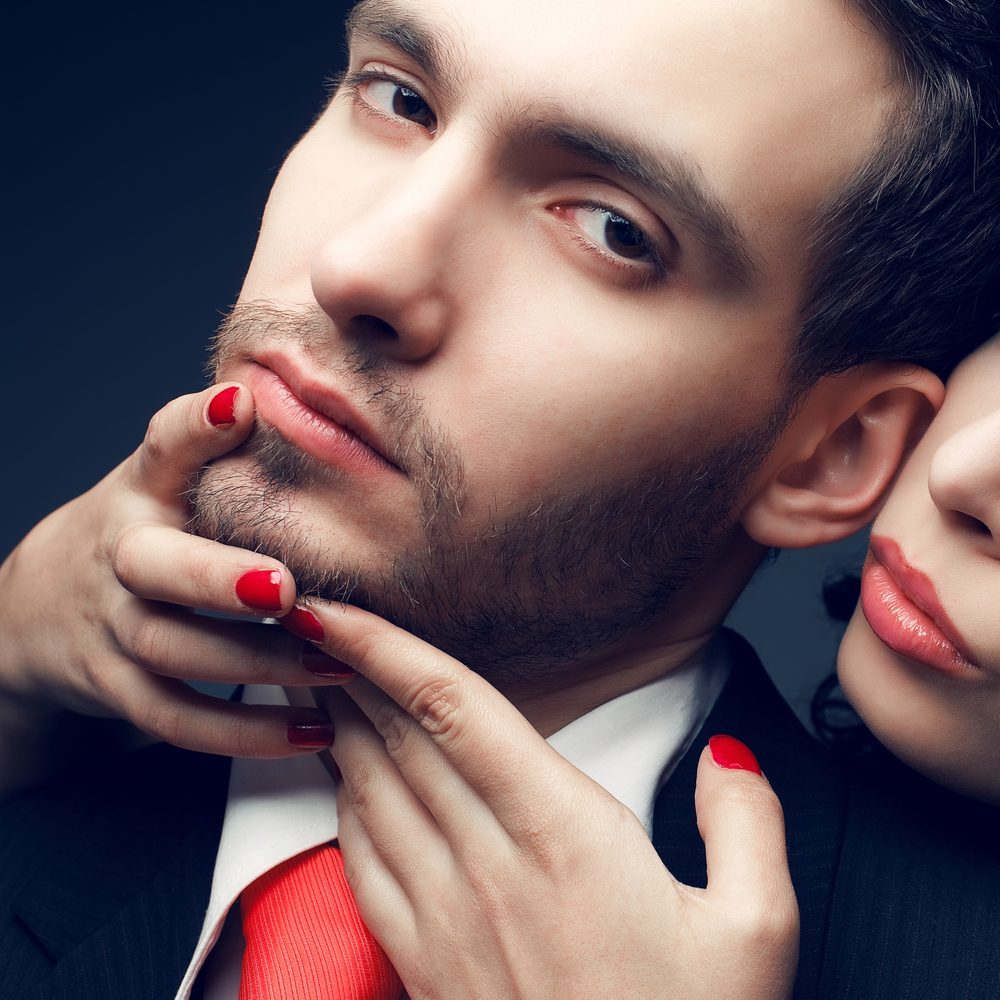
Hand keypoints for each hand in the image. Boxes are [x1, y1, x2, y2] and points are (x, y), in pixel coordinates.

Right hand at [0, 384, 343, 789]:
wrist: (47, 606)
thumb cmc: (147, 532)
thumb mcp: (167, 484)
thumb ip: (222, 454)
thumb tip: (306, 402)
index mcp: (143, 490)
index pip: (162, 447)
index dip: (196, 426)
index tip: (239, 405)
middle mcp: (123, 553)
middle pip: (156, 565)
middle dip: (218, 578)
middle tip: (283, 586)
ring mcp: (114, 624)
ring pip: (174, 649)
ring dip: (260, 661)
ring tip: (337, 661)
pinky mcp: (118, 685)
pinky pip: (177, 718)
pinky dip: (244, 731)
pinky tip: (313, 731)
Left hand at [297, 601, 797, 999]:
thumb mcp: (757, 931)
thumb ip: (746, 822)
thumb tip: (726, 753)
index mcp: (566, 837)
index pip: (457, 711)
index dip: (390, 649)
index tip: (341, 609)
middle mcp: (490, 867)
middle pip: (399, 739)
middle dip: (345, 669)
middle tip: (307, 620)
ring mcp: (446, 920)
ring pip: (370, 793)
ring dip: (335, 726)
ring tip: (307, 677)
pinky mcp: (424, 966)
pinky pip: (362, 865)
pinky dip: (342, 806)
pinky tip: (338, 779)